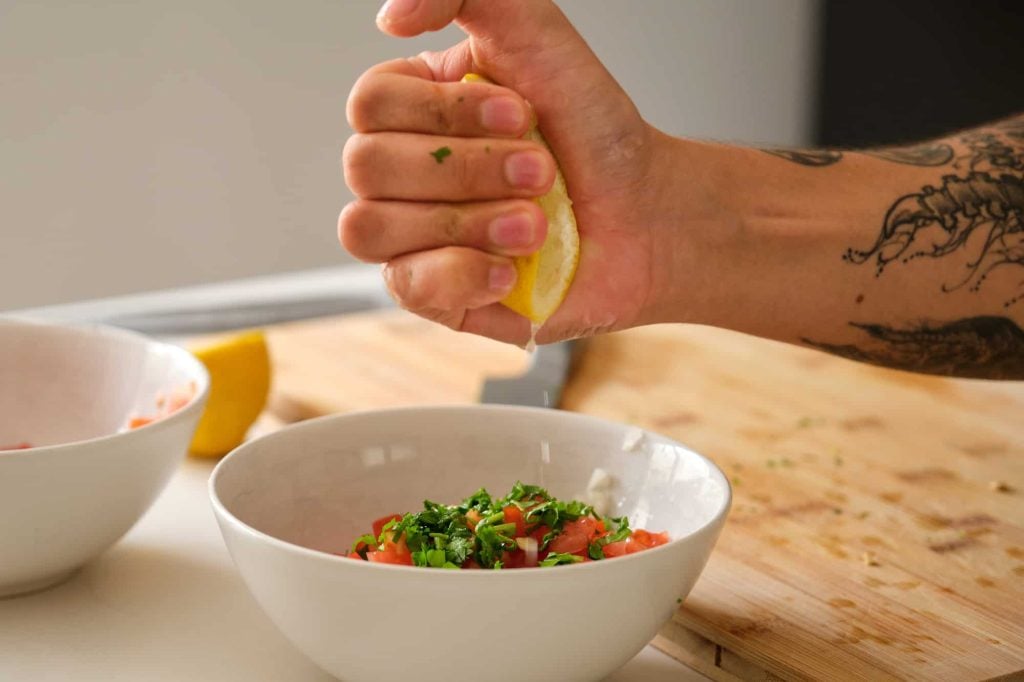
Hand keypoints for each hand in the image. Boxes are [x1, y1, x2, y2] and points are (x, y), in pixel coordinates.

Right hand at [340, 0, 687, 344]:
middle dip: (470, 169)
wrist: (646, 215)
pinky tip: (511, 268)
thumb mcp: (536, 32)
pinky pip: (405, 287)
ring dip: (468, 223)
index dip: (445, 114)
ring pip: (370, 229)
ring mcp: (412, 236)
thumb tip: (389, 15)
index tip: (522, 114)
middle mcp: (403, 172)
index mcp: (414, 109)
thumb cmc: (593, 131)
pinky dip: (465, 274)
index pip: (370, 105)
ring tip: (534, 226)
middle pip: (366, 168)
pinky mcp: (434, 293)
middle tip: (541, 173)